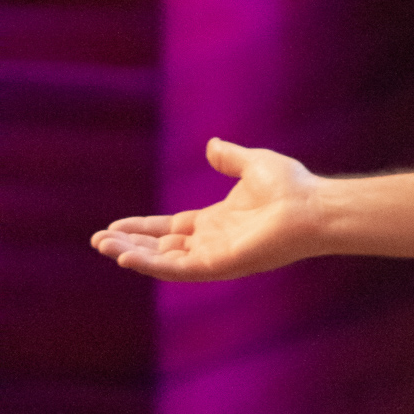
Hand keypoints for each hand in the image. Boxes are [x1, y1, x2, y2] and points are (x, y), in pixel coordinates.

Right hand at [90, 137, 324, 281]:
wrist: (313, 205)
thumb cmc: (292, 186)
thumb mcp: (252, 165)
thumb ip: (229, 158)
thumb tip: (212, 145)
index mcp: (217, 222)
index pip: (170, 229)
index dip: (142, 228)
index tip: (114, 226)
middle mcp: (213, 242)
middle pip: (161, 247)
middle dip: (130, 245)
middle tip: (99, 241)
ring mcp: (216, 255)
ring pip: (165, 260)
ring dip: (134, 255)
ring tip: (104, 247)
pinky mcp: (221, 265)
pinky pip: (180, 268)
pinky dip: (154, 265)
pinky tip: (128, 258)